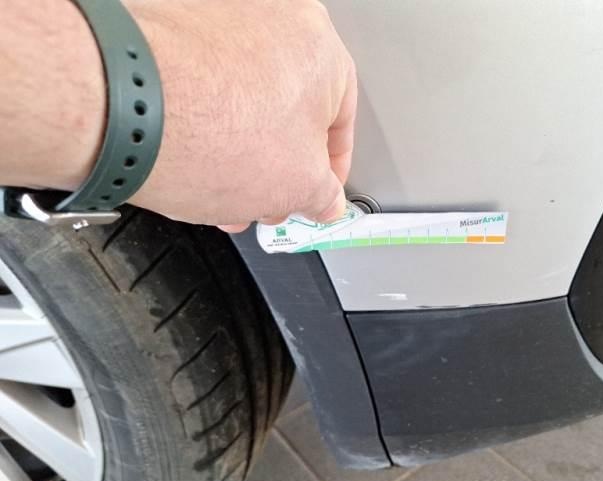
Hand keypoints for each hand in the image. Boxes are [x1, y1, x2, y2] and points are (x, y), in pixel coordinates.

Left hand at [124, 0, 356, 230]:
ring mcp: (216, 16)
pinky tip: (192, 160)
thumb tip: (323, 199)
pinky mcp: (169, 26)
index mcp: (320, 47)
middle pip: (286, 110)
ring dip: (240, 151)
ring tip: (220, 189)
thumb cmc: (209, 130)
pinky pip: (202, 85)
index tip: (314, 196)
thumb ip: (322, 195)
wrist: (122, 106)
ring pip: (244, 100)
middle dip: (276, 166)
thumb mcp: (297, 187)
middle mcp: (271, 17)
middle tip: (265, 198)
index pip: (340, 123)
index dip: (328, 174)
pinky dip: (204, 124)